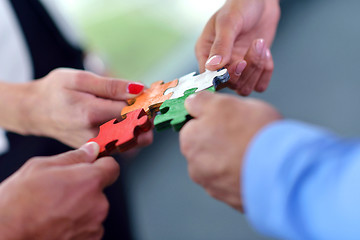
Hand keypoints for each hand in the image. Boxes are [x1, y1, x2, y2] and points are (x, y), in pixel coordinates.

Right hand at [0, 142, 118, 239]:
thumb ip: (73, 157)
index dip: (101, 165)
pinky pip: (88, 227)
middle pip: (100, 190)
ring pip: (93, 209)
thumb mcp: (41, 167)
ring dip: (80, 208)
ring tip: (54, 209)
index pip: (112, 167)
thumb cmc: (18, 204)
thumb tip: (91, 149)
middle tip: (60, 191)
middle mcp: (98, 204)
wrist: (5, 236)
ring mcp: (94, 226)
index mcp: (90, 181)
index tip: (91, 167)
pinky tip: (56, 223)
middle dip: (85, 188)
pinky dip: (76, 224)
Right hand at [21, 68, 151, 147]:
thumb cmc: (56, 90)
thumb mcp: (80, 79)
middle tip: (150, 105)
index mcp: (90, 113)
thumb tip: (138, 89)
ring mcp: (95, 145)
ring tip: (139, 112)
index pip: (131, 112)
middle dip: (148, 118)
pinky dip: (132, 134)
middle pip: (136, 131)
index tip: (153, 95)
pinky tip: (129, 121)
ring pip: (132, 142)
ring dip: (142, 127)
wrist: (35, 111)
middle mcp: (94, 134)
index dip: (146, 104)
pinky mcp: (95, 149)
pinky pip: (122, 146)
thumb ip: (111, 86)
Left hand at [179, 91, 280, 210]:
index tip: (227, 119)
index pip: (193, 125)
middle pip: (206, 146)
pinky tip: (254, 165)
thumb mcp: (225, 103)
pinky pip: (232, 181)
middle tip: (243, 133)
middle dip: (221, 140)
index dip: (213, 119)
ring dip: (230, 158)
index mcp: (190, 140)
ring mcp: (212, 184)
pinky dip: (240, 173)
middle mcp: (195, 165)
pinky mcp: (229, 197)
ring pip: (219, 165)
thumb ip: (202, 101)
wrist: (280, 168)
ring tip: (251, 150)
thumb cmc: (254, 133)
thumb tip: (192, 102)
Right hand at [196, 0, 279, 94]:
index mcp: (205, 53)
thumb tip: (212, 66)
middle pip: (230, 85)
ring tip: (261, 45)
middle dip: (247, 68)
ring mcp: (236, 69)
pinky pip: (259, 85)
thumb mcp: (229, 21)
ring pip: (244, 88)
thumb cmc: (240, 5)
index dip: (225, 76)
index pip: (210, 78)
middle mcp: (219, 65)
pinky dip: (266, 73)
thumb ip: (221, 44)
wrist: (261, 1)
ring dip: (257, 68)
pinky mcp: (252, 71)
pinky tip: (266, 53)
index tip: (240, 62)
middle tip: (256, 44)